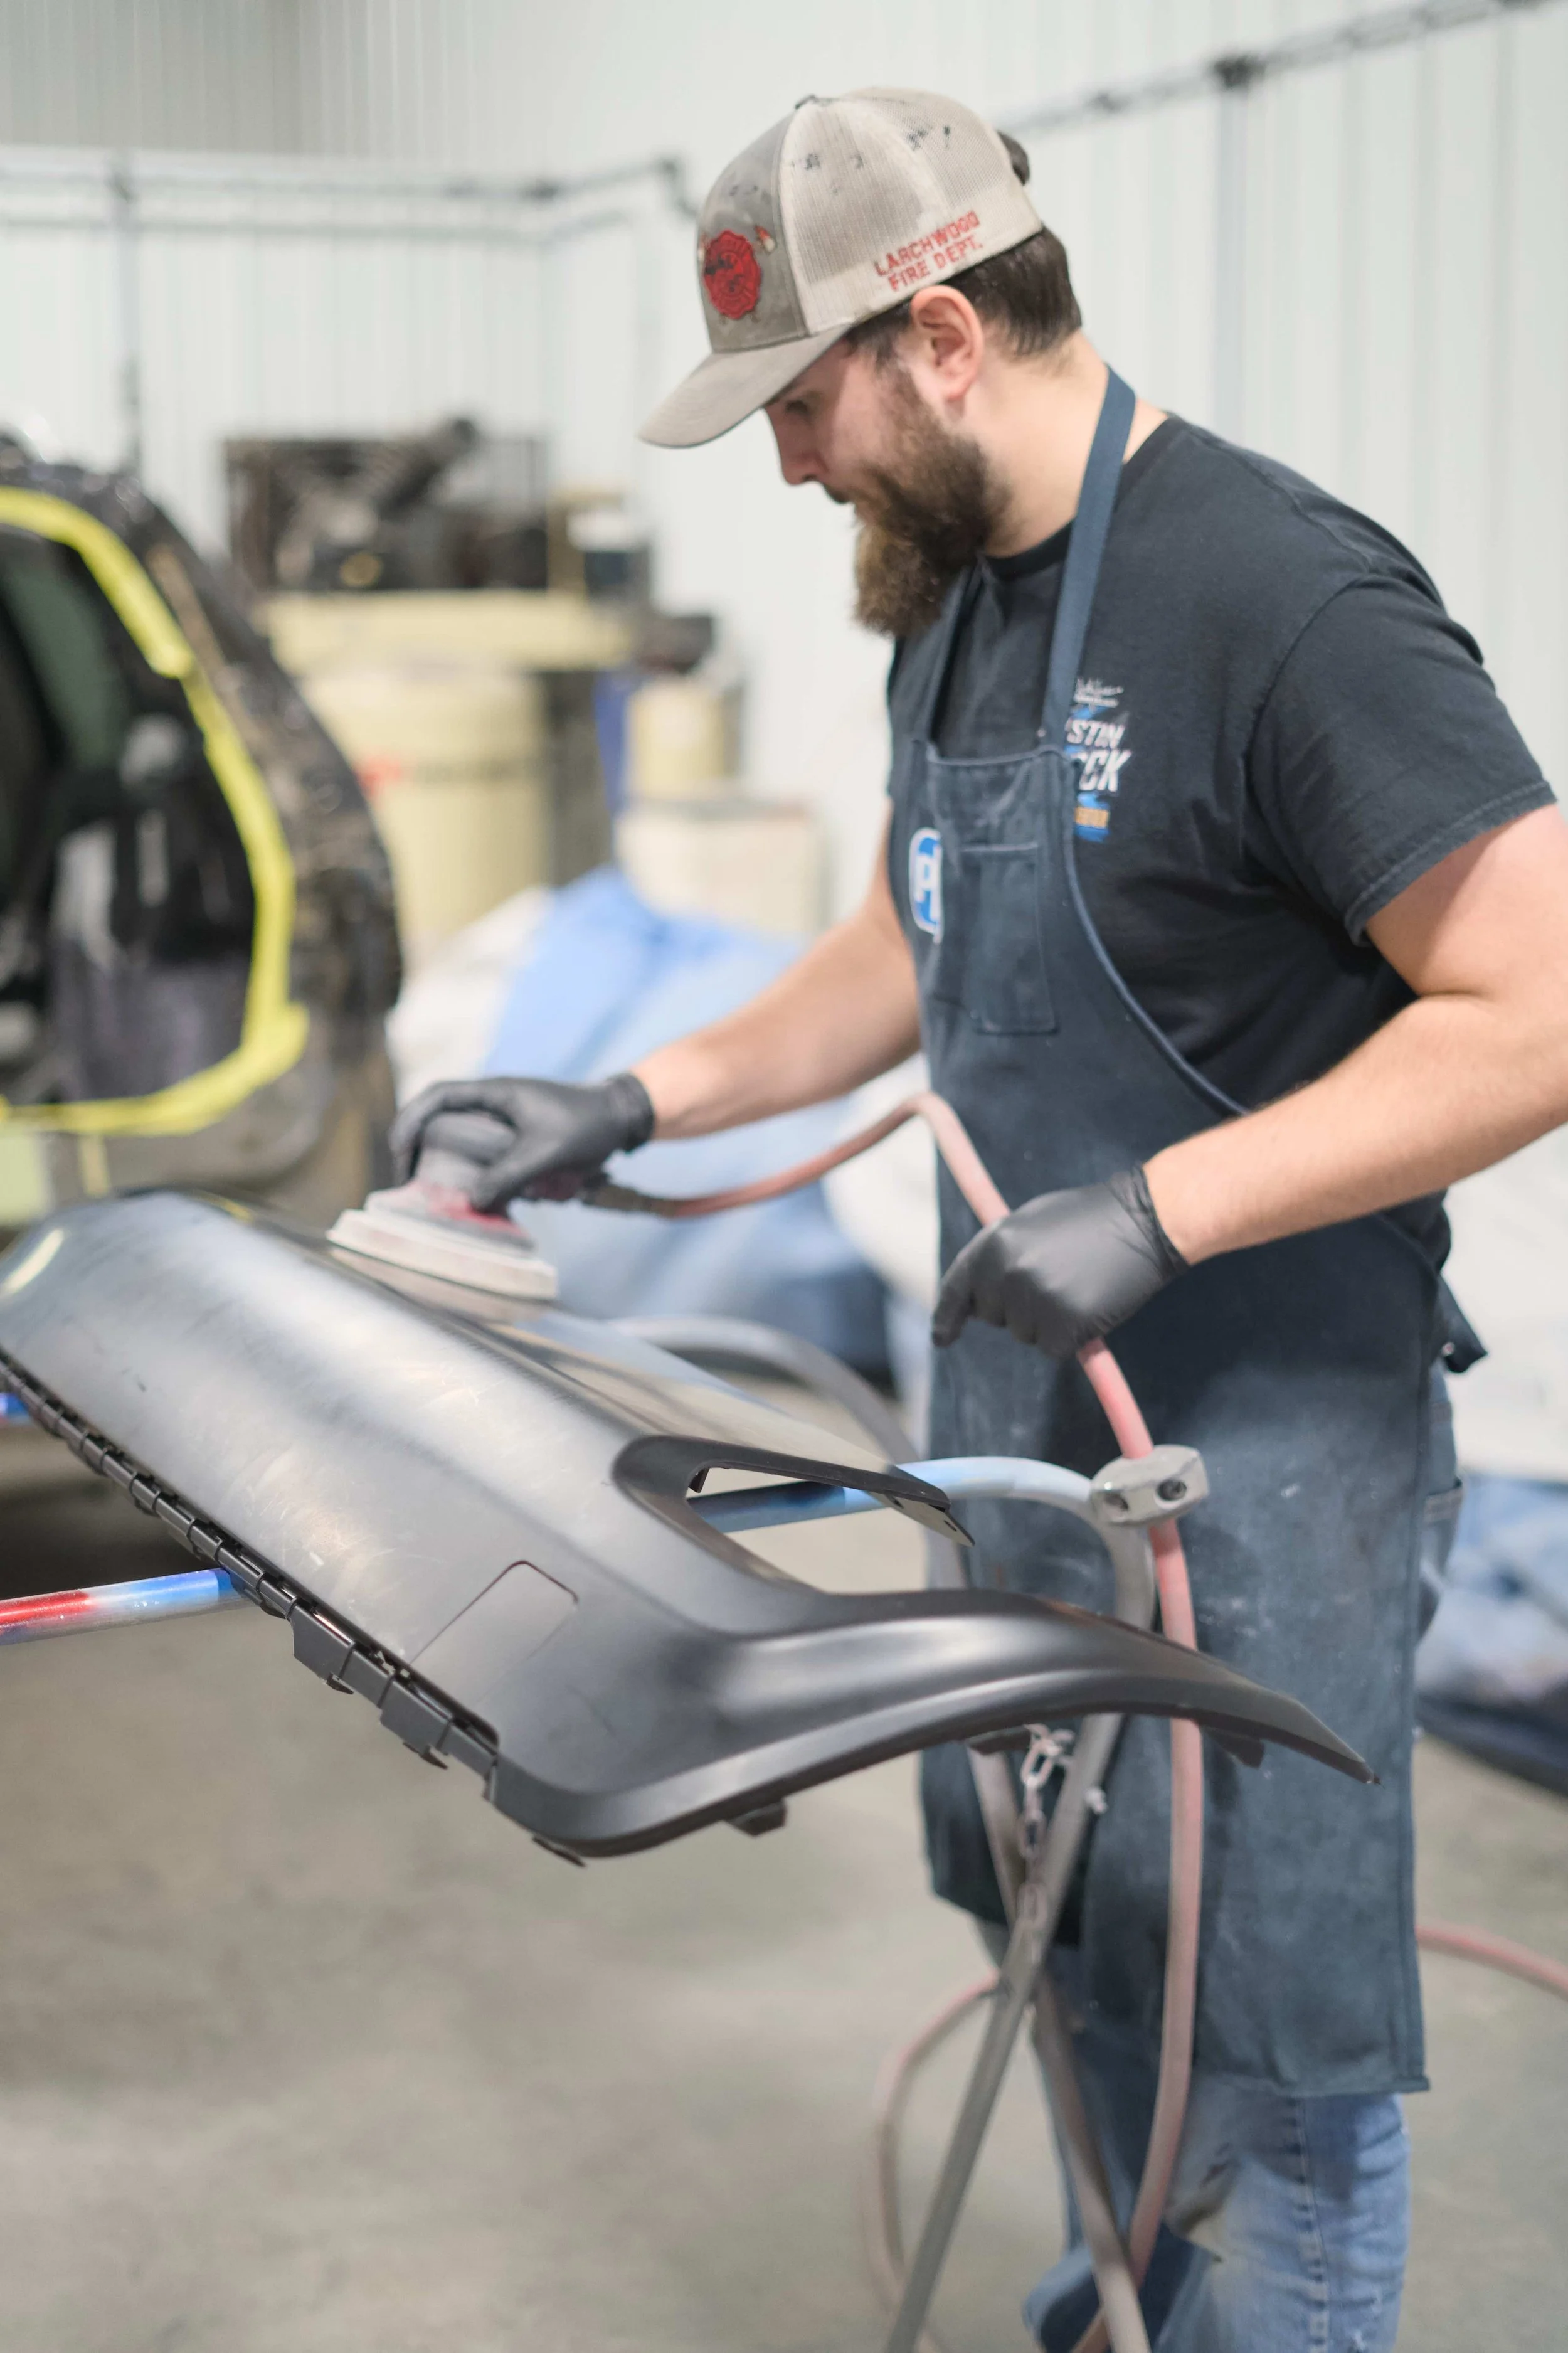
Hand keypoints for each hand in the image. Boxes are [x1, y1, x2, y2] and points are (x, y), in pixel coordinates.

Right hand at [390, 1072, 654, 1211]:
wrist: (623, 1117)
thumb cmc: (588, 1124)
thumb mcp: (547, 1151)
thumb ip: (510, 1175)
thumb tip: (473, 1202)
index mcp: (495, 1093)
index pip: (437, 1096)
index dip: (411, 1120)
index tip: (400, 1152)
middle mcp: (494, 1103)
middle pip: (440, 1119)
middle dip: (421, 1148)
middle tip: (411, 1182)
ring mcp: (506, 1121)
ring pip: (462, 1140)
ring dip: (448, 1164)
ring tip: (438, 1195)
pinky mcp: (519, 1139)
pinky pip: (486, 1156)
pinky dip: (478, 1175)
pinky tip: (481, 1198)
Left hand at [932, 1167, 1186, 1356]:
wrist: (1143, 1220)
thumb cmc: (1089, 1220)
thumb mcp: (1030, 1224)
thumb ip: (999, 1255)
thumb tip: (976, 1297)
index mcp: (993, 1242)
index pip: (957, 1290)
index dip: (947, 1318)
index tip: (941, 1339)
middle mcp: (1007, 1272)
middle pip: (994, 1317)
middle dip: (1018, 1308)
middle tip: (1057, 1278)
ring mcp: (1035, 1298)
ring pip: (1025, 1335)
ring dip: (1048, 1322)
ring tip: (1077, 1285)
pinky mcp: (1064, 1324)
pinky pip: (1054, 1349)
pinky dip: (1071, 1338)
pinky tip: (1090, 1307)